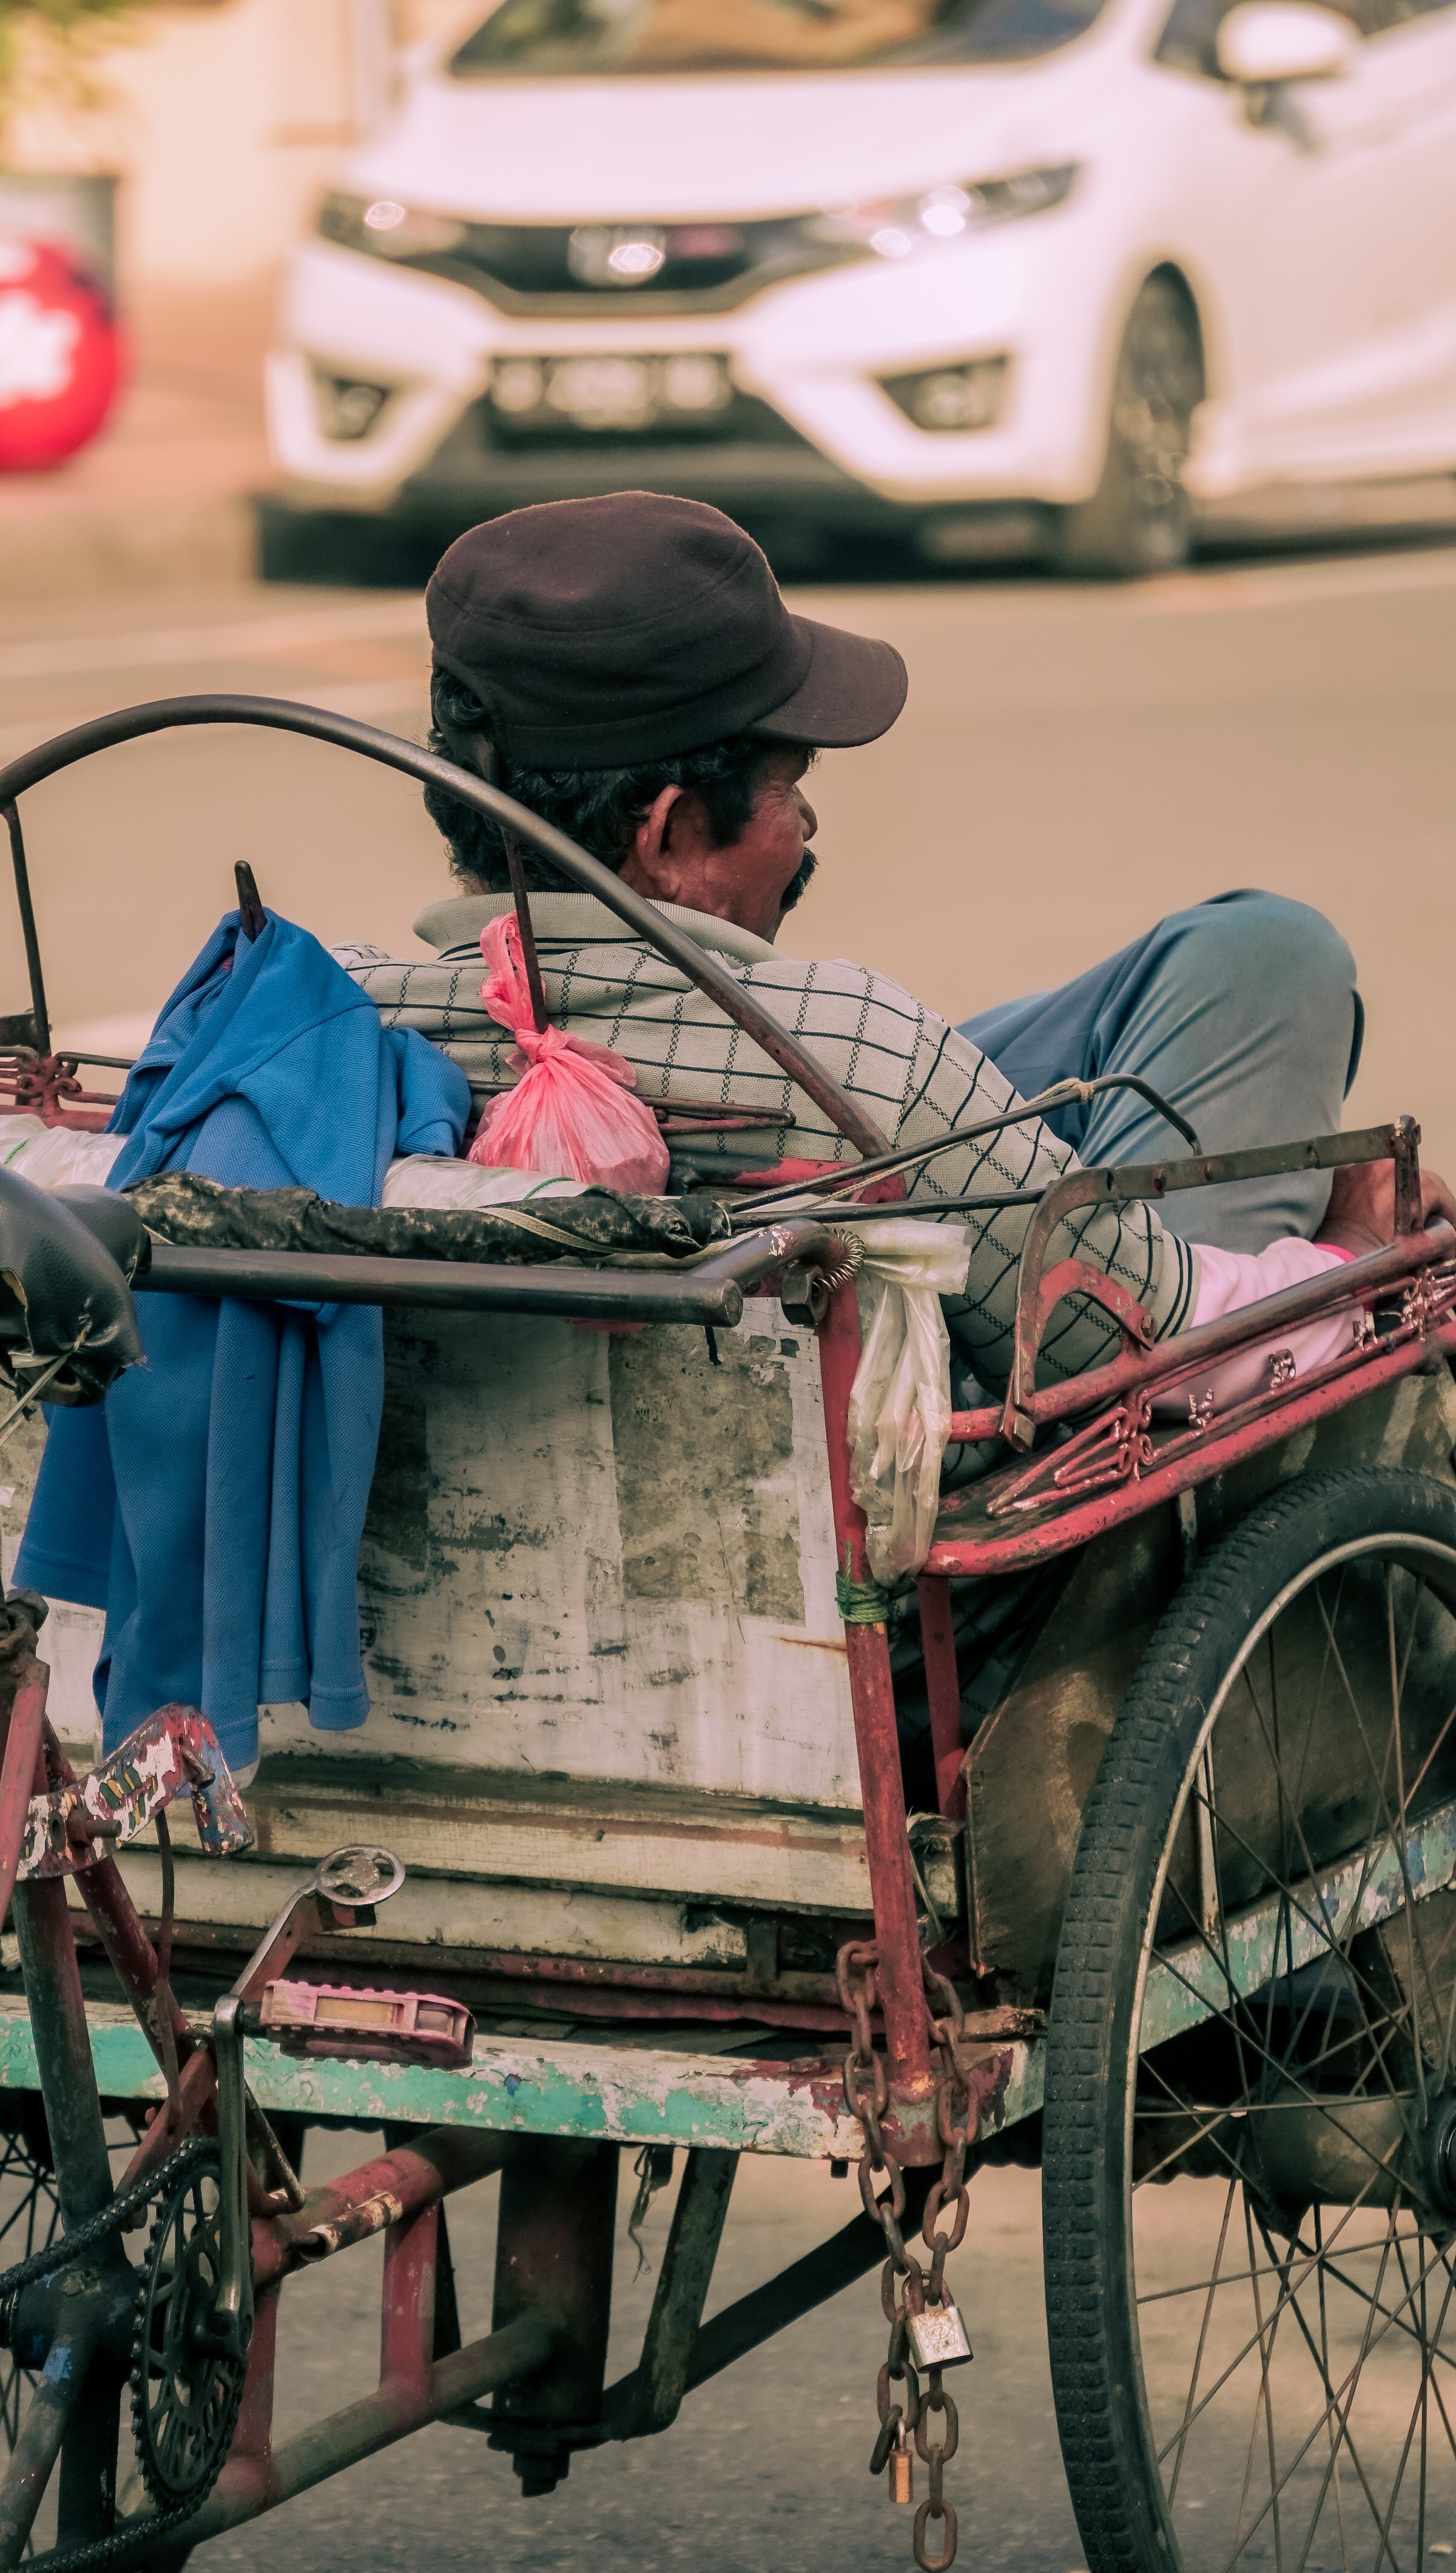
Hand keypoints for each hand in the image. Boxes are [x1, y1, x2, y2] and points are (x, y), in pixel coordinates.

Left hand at [1317, 1158, 1455, 1257]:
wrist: (1335, 1260)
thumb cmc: (1380, 1257)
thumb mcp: (1420, 1248)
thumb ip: (1440, 1236)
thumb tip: (1447, 1235)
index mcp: (1415, 1184)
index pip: (1443, 1195)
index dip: (1450, 1216)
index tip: (1448, 1231)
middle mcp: (1391, 1167)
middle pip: (1420, 1180)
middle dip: (1428, 1201)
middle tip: (1429, 1223)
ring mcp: (1365, 1167)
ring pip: (1395, 1176)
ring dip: (1402, 1192)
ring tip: (1401, 1215)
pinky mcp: (1344, 1174)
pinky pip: (1369, 1178)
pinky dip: (1376, 1190)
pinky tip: (1376, 1208)